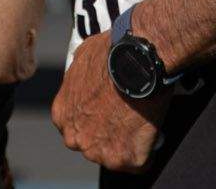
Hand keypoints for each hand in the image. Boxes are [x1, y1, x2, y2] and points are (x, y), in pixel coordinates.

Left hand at [51, 33, 165, 171]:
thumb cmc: (112, 53)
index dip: (96, 118)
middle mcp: (75, 138)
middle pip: (94, 144)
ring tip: (142, 121)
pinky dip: (148, 150)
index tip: (110, 110)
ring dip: (128, 143)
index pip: (78, 126)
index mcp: (63, 115)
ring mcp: (99, 152)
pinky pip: (139, 162)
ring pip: (116, 156)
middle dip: (109, 134)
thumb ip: (79, 74)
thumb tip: (87, 71)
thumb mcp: (83, 56)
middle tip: (128, 116)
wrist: (137, 58)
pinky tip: (152, 132)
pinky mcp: (125, 159)